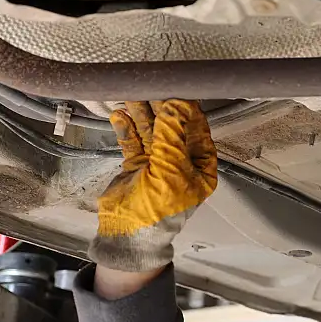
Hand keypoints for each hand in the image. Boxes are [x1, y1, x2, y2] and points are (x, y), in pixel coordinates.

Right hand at [88, 100, 217, 273]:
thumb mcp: (169, 170)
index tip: (176, 87)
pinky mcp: (136, 166)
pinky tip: (120, 113)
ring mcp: (157, 164)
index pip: (197, 131)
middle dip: (161, 107)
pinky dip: (127, 127)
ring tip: (130, 93)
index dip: (187, 109)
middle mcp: (181, 163)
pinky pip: (133, 141)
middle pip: (172, 128)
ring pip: (151, 132)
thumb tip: (177, 104)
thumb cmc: (156, 210)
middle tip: (149, 85)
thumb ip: (172, 136)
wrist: (127, 236)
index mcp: (201, 168)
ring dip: (141, 114)